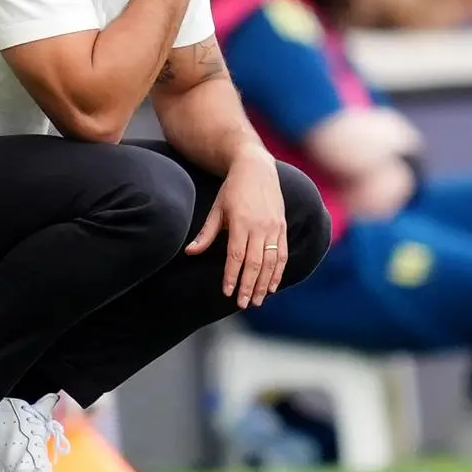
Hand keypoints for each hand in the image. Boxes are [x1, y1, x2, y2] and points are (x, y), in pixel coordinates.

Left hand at [185, 145, 286, 308]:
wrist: (256, 168)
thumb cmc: (232, 189)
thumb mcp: (217, 209)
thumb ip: (206, 233)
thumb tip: (189, 252)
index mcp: (241, 222)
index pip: (236, 255)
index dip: (232, 275)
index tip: (227, 292)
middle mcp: (260, 226)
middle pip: (255, 263)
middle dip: (248, 286)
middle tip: (242, 304)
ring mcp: (273, 227)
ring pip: (270, 262)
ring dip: (264, 284)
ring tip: (256, 300)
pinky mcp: (282, 227)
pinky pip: (282, 254)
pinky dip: (278, 272)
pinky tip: (272, 286)